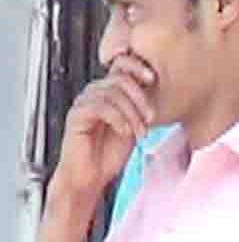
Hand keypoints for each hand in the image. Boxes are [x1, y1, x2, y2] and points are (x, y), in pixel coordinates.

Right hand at [51, 55, 154, 199]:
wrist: (91, 177)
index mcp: (109, 91)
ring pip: (112, 94)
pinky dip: (118, 119)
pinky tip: (125, 132)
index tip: (153, 79)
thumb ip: (141, 106)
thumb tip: (159, 89)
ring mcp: (83, 103)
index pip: (121, 65)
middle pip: (120, 79)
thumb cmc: (110, 153)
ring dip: (132, 114)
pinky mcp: (76, 115)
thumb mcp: (135, 124)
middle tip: (151, 118)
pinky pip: (100, 107)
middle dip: (141, 98)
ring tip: (140, 132)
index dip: (137, 66)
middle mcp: (94, 93)